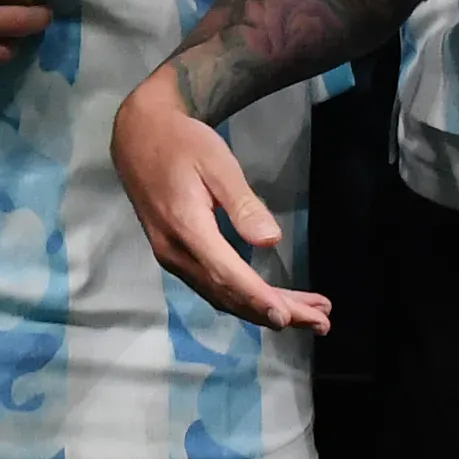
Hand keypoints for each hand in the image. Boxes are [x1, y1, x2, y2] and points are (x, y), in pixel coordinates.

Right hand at [112, 84, 327, 332]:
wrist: (138, 137)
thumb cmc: (181, 143)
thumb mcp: (216, 162)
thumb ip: (242, 203)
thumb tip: (271, 240)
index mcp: (186, 227)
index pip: (226, 274)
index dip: (258, 298)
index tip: (289, 316)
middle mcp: (175, 252)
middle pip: (228, 294)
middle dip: (275, 312)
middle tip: (321, 322)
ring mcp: (172, 257)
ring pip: (221, 295)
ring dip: (264, 310)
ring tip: (308, 316)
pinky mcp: (175, 256)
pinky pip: (212, 287)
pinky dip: (245, 298)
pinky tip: (271, 301)